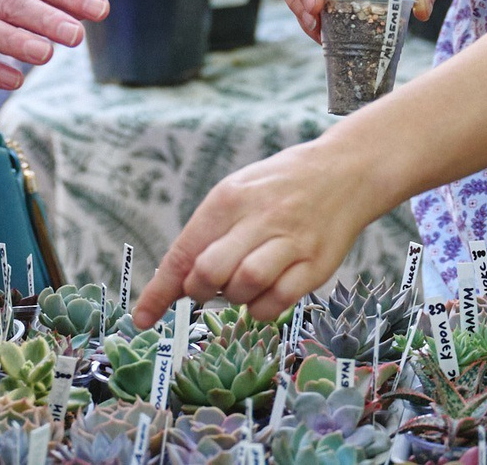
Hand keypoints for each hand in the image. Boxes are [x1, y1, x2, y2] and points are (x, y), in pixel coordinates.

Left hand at [133, 134, 385, 323]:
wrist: (344, 171)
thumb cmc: (279, 187)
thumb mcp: (237, 191)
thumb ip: (208, 232)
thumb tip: (176, 279)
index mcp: (230, 198)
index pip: (185, 251)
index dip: (160, 291)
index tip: (142, 317)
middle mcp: (260, 218)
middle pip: (211, 272)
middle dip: (199, 291)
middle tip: (206, 288)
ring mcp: (291, 242)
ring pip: (245, 286)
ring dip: (233, 298)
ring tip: (239, 285)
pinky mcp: (317, 265)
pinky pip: (278, 301)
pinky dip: (262, 308)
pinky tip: (264, 293)